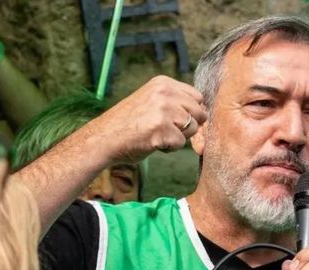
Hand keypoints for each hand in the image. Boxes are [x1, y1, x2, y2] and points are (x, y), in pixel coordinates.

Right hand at [90, 76, 206, 163]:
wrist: (104, 138)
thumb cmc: (129, 123)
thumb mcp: (152, 100)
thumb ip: (174, 100)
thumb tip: (204, 111)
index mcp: (163, 83)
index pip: (197, 97)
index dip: (190, 113)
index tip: (174, 120)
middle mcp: (165, 92)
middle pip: (199, 113)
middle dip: (187, 126)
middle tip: (166, 130)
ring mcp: (163, 110)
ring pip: (192, 129)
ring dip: (178, 137)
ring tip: (157, 135)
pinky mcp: (161, 129)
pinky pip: (180, 143)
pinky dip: (169, 148)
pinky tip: (152, 143)